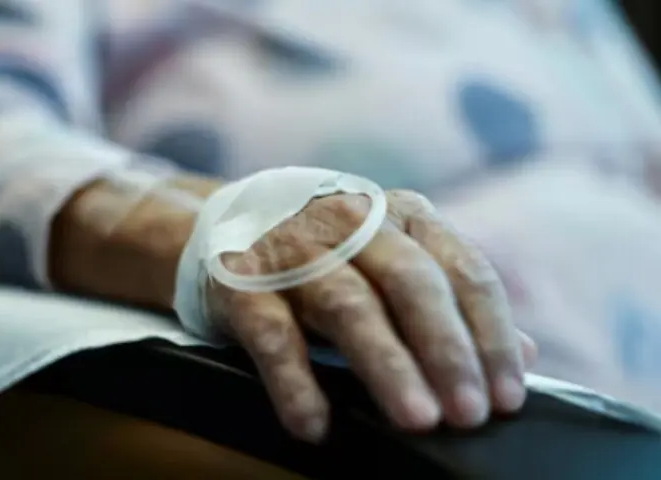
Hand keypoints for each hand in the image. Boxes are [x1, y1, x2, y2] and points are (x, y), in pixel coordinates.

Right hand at [51, 179, 536, 443]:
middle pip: (411, 283)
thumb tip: (530, 352)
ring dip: (386, 364)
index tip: (506, 396)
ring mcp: (293, 250)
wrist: (229, 223)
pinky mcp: (241, 280)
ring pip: (348, 304)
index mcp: (400, 216)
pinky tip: (315, 425)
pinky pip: (272, 333)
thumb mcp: (393, 260)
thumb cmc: (329, 253)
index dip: (490, 335)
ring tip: (417, 420)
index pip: (462, 270)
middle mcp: (351, 223)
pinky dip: (294, 380)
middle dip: (445, 350)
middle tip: (468, 414)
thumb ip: (453, 301)